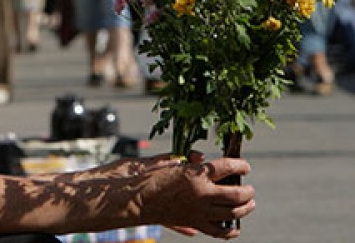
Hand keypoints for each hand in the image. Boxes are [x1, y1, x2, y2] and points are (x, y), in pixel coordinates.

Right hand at [140, 156, 254, 238]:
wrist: (139, 201)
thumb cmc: (152, 179)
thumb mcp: (171, 162)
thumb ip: (189, 159)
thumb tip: (202, 158)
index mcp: (196, 174)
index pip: (227, 167)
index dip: (240, 166)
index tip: (245, 167)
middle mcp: (202, 193)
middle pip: (236, 193)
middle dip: (248, 191)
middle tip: (250, 188)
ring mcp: (200, 211)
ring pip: (232, 213)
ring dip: (245, 208)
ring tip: (249, 204)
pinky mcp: (195, 223)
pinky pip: (219, 231)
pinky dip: (230, 231)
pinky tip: (234, 226)